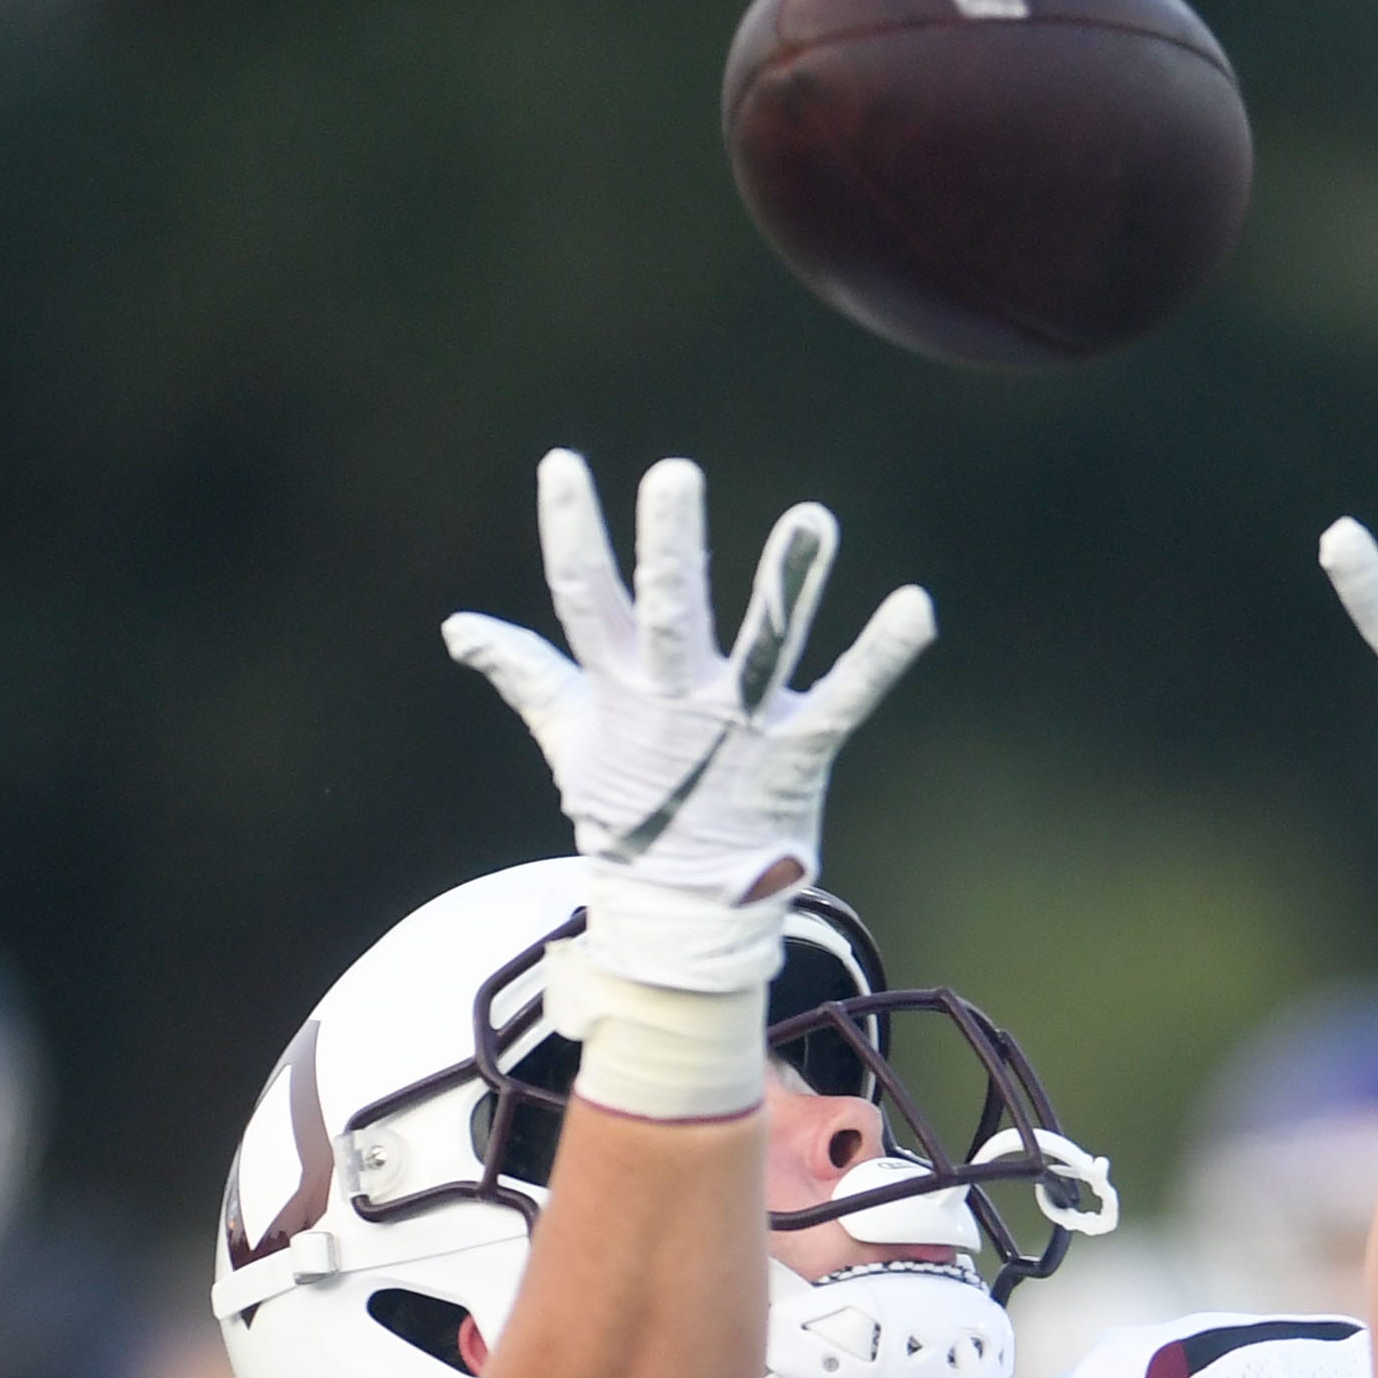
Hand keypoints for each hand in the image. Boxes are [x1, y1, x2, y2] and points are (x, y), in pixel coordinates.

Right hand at [446, 452, 936, 993]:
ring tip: (813, 518)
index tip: (563, 464)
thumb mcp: (570, 740)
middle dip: (670, 546)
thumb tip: (460, 629)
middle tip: (672, 474)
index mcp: (618, 689)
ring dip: (787, 582)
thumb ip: (528, 672)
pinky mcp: (794, 755)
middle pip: (667, 611)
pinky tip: (917, 605)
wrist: (680, 913)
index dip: (572, 531)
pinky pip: (844, 700)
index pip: (584, 598)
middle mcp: (676, 701)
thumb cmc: (631, 812)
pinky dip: (881, 655)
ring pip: (761, 644)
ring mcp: (737, 727)